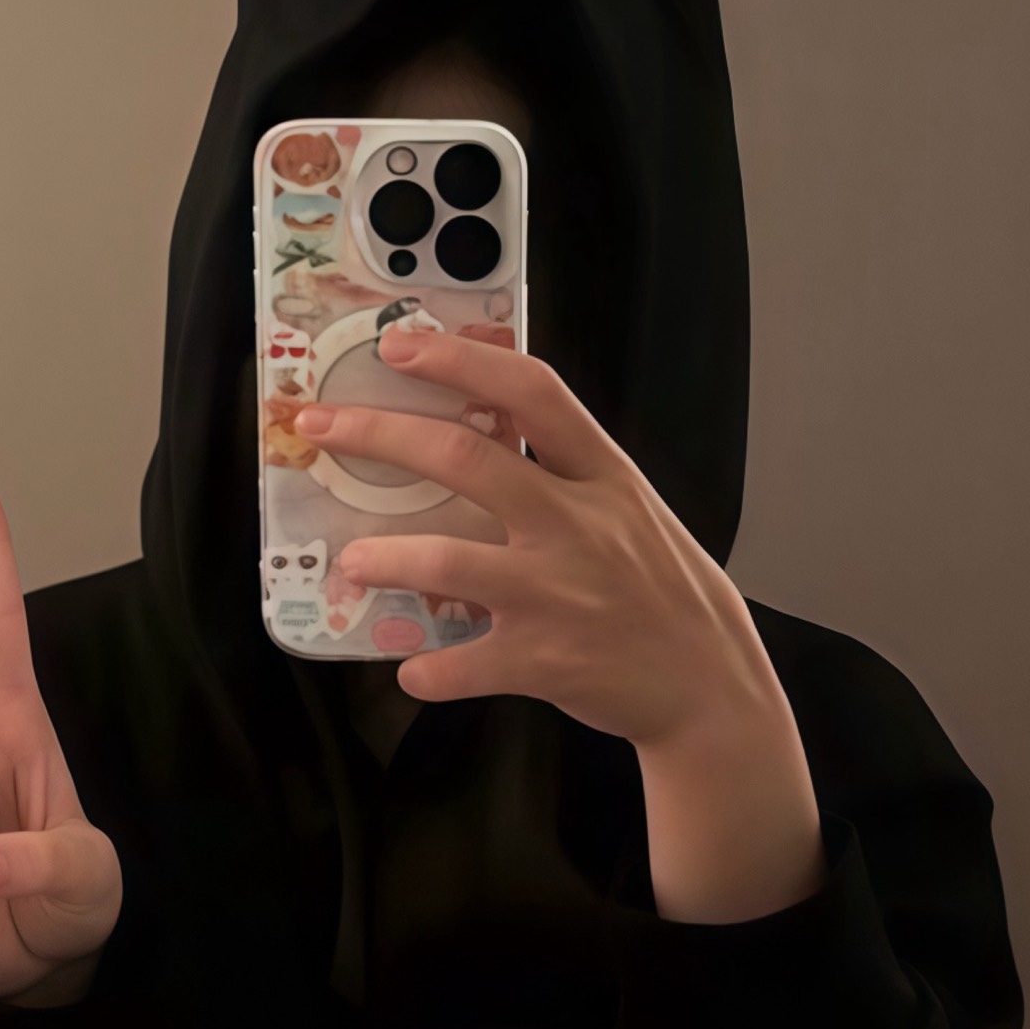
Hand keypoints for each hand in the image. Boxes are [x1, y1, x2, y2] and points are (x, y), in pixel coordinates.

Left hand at [297, 334, 825, 920]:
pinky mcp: (544, 660)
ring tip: (350, 562)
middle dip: (380, 437)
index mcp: (604, 477)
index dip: (461, 362)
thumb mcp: (630, 510)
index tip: (399, 345)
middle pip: (467, 460)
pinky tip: (413, 666)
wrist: (709, 684)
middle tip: (320, 429)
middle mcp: (578, 525)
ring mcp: (560, 594)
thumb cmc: (662, 589)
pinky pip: (463, 663)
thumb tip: (485, 423)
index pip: (533, 393)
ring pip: (448, 560)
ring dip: (385, 559)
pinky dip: (429, 669)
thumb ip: (566, 471)